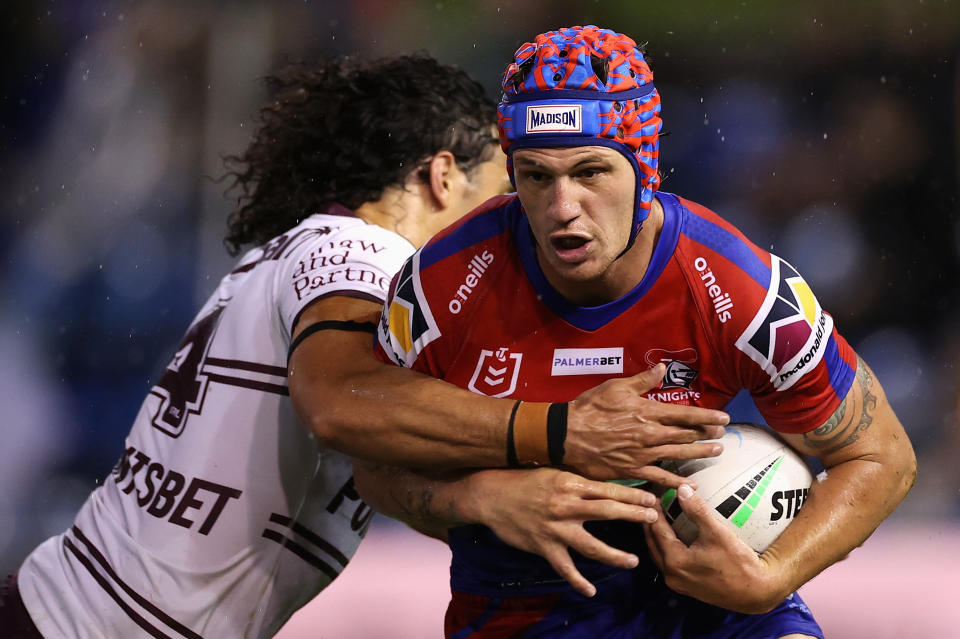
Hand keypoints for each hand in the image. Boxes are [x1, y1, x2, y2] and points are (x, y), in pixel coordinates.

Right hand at [467, 467, 658, 597]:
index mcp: (571, 484)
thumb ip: (579, 481)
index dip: (633, 495)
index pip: (609, 490)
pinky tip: (591, 590)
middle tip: (655, 520)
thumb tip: (606, 485)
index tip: (652, 498)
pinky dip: (578, 581)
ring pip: (592, 546)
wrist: (492, 495)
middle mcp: (566, 506)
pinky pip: (565, 568)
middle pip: (608, 512)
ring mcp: (556, 529)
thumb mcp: (554, 472)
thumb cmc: (524, 479)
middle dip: (634, 516)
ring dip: (615, 555)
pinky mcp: (544, 547)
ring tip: (634, 562)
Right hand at [564, 364, 728, 481]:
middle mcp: (649, 434)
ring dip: (699, 453)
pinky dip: (676, 481)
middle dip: (707, 434)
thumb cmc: (589, 408)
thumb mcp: (615, 387)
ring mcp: (642, 454)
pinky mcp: (632, 469)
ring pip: (678, 454)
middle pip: (686, 434)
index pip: (684, 414)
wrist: (567, 435)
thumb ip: (642, 380)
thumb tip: (662, 368)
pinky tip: (690, 484)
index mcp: (646, 411)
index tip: (724, 417)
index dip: (706, 416)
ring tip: (716, 452)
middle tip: (723, 434)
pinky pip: (660, 477)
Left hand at [642, 484, 786, 612]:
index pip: (657, 530)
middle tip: (652, 505)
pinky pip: (669, 563)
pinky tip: (674, 538)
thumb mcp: (717, 533)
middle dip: (651, 524)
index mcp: (675, 561)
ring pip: (660, 555)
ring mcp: (679, 583)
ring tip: (659, 519)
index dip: (654, 511)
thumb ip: (697, 511)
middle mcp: (671, 575)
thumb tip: (682, 489)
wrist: (757, 592)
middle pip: (653, 543)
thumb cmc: (738, 563)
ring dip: (658, 537)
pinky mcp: (687, 587)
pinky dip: (667, 548)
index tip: (654, 495)